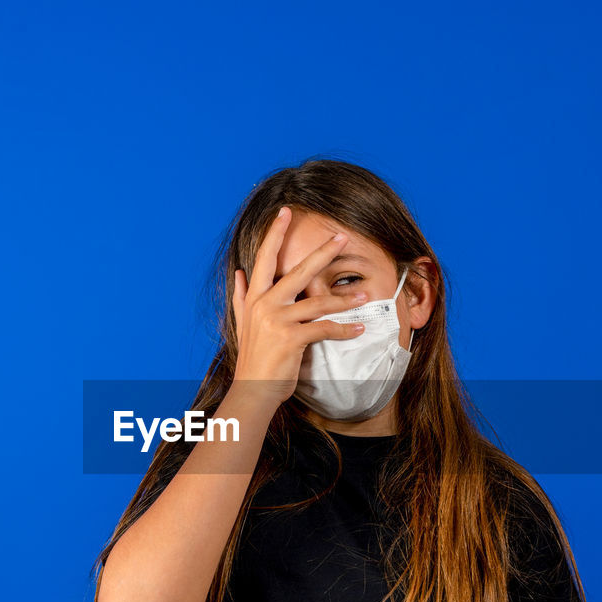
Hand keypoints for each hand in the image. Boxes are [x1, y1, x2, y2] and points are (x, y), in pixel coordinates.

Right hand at [230, 207, 367, 407]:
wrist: (253, 389)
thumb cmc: (254, 358)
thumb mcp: (243, 324)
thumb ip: (241, 298)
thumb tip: (238, 274)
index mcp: (254, 298)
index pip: (264, 258)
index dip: (275, 233)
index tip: (285, 211)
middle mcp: (264, 304)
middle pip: (298, 271)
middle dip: (322, 252)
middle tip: (341, 237)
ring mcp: (277, 320)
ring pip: (317, 301)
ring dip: (344, 299)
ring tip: (363, 294)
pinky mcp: (291, 338)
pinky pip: (323, 329)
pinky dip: (343, 329)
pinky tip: (358, 329)